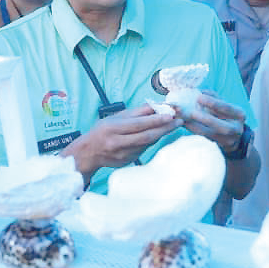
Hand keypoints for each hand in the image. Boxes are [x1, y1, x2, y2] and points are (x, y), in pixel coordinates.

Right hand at [63, 105, 180, 185]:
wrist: (89, 153)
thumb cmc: (103, 130)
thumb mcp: (116, 117)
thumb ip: (136, 112)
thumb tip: (156, 105)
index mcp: (113, 128)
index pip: (138, 124)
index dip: (156, 120)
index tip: (171, 114)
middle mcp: (117, 143)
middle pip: (146, 136)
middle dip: (165, 128)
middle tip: (179, 121)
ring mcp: (123, 154)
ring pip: (147, 143)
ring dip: (162, 134)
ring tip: (174, 125)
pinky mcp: (127, 161)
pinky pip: (144, 149)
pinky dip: (153, 141)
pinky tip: (159, 134)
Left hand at [182, 91, 244, 154]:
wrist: (235, 135)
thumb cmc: (227, 115)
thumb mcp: (225, 105)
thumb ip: (215, 97)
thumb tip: (201, 90)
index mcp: (240, 114)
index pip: (227, 108)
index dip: (213, 103)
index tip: (199, 96)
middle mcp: (237, 128)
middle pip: (222, 126)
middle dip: (206, 119)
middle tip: (192, 112)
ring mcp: (230, 139)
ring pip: (211, 133)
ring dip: (196, 126)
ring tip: (184, 118)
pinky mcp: (221, 144)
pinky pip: (205, 137)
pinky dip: (194, 129)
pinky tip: (185, 123)